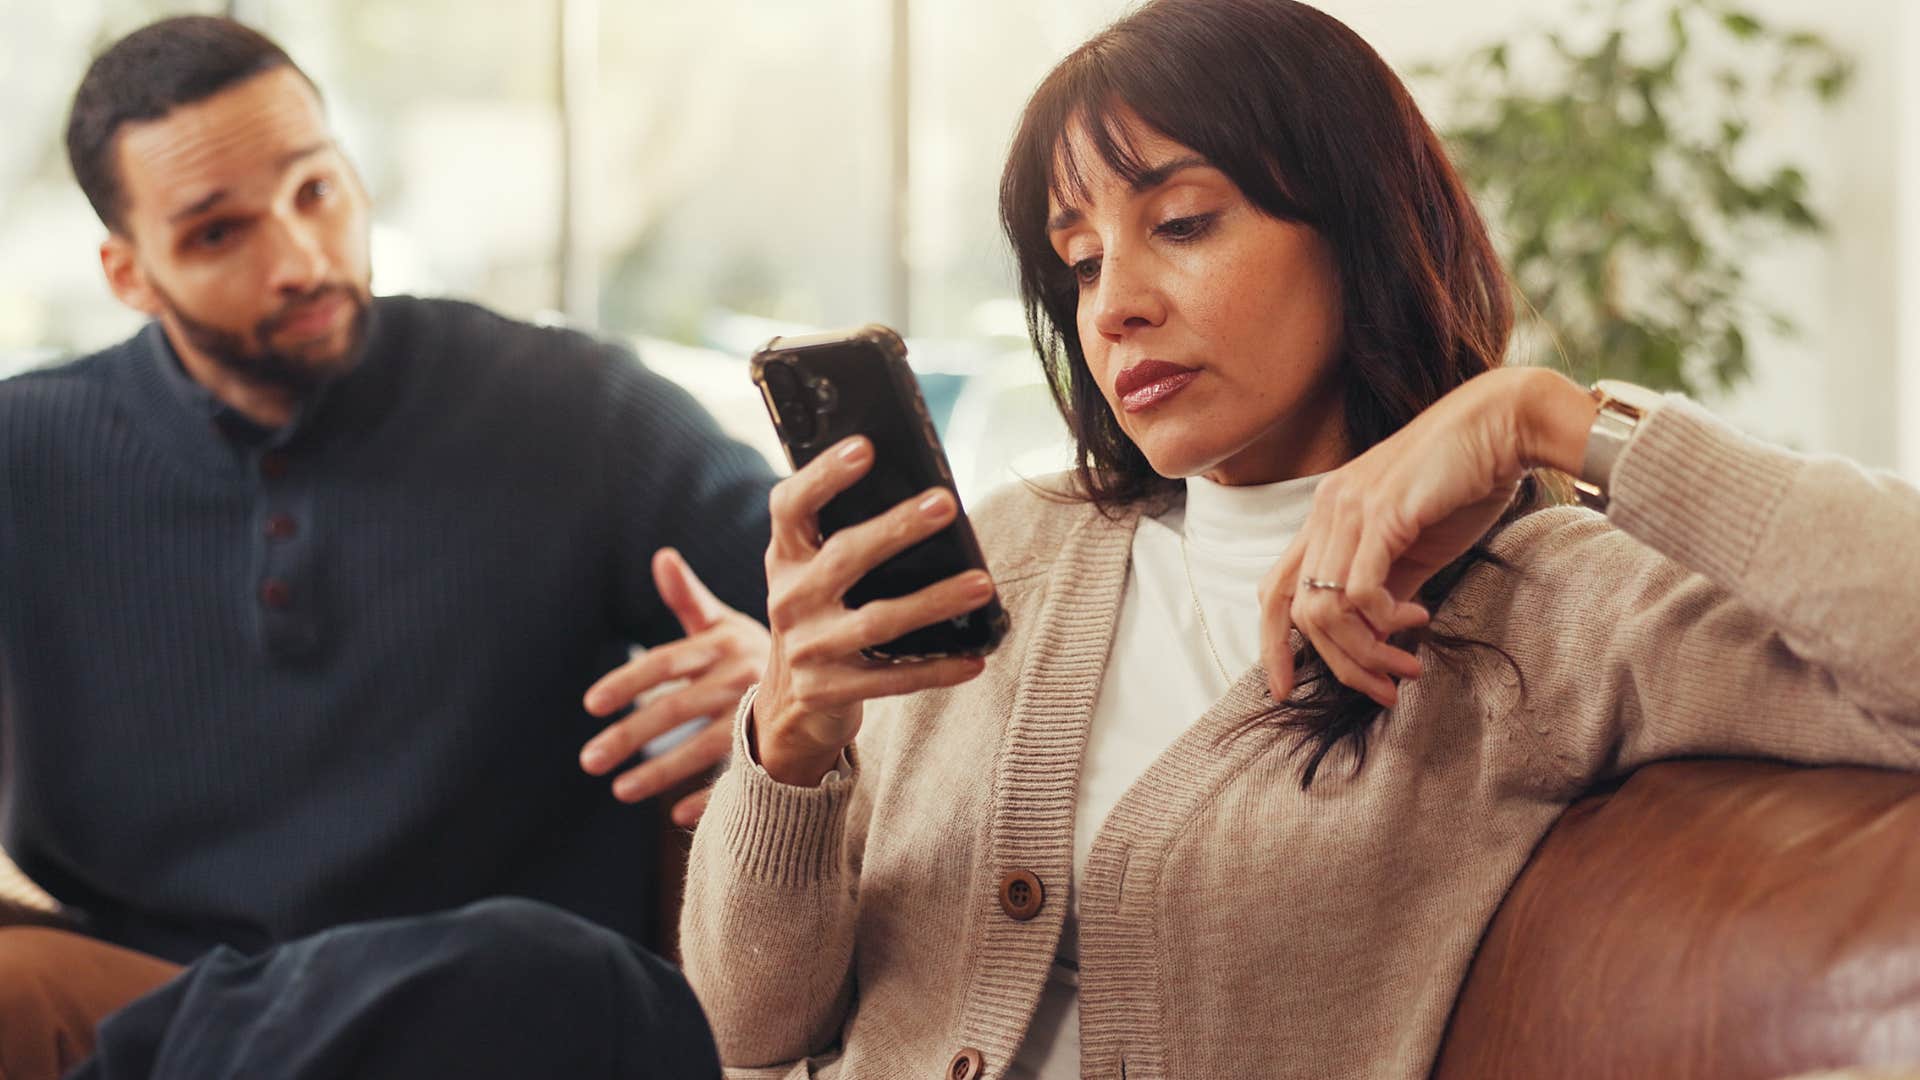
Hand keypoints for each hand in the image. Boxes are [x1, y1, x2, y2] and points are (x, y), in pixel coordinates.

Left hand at [580, 547, 770, 824]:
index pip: (667, 662)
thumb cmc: (756, 651)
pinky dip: (711, 794)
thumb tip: (662, 557)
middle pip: (678, 708)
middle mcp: (741, 676)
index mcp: (724, 644)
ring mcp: (761, 712)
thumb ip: (689, 598)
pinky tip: (676, 814)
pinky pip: (741, 773)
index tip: (591, 704)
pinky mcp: (778, 744)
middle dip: (631, 735)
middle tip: (589, 760)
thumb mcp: (725, 624)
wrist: (828, 677)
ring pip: (706, 745)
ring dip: (662, 771)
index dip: (629, 680)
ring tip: (621, 791)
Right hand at [753, 435, 993, 786]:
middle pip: (844, 557)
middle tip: (945, 503)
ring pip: (877, 621)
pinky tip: (975, 657)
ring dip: (934, 601)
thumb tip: (921, 497)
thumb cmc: (819, 617)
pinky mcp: (830, 691)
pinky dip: (937, 668)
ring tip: (981, 584)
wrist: (789, 707)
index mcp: (785, 558)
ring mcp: (808, 649)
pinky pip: (893, 679)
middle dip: (896, 528)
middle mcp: (789, 600)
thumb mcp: (811, 574)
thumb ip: (840, 536)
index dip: (824, 475)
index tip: (865, 447)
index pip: (791, 506)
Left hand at [1261, 368, 1596, 706]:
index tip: (1287, 689)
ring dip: (1364, 651)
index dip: (1272, 644)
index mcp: (1326, 516)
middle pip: (1295, 611)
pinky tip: (1418, 620)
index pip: (1275, 589)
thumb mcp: (1414, 548)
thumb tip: (1371, 638)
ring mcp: (1348, 508)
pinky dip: (1382, 620)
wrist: (1503, 425)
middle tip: (1383, 688)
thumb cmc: (1464, 483)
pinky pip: (1358, 589)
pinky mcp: (1381, 513)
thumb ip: (1386, 588)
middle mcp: (1326, 510)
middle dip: (1336, 664)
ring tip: (1406, 664)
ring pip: (1324, 609)